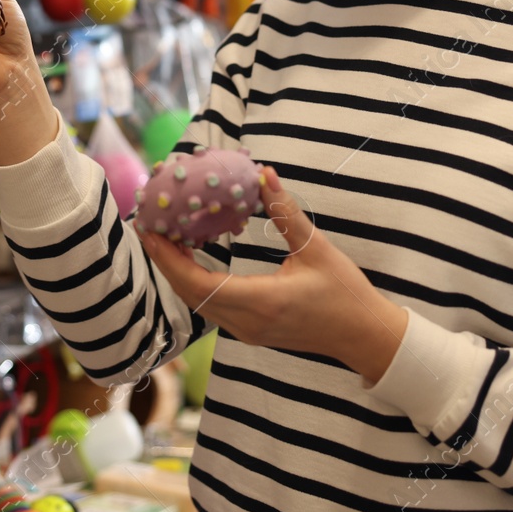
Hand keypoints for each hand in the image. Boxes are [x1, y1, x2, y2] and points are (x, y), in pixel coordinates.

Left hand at [140, 166, 409, 384]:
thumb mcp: (317, 248)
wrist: (364, 337)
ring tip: (163, 238)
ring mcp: (247, 331)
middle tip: (148, 226)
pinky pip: (211, 307)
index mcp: (262, 302)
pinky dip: (195, 282)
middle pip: (190, 294)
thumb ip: (287, 212)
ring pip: (198, 303)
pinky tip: (191, 258)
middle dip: (164, 261)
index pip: (198, 283)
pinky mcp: (251, 331)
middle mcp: (247, 322)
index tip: (150, 231)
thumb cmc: (346, 293)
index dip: (168, 258)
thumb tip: (265, 174)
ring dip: (177, 272)